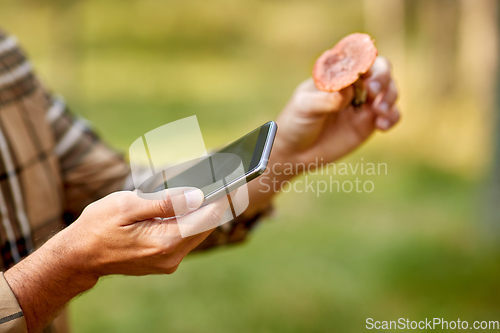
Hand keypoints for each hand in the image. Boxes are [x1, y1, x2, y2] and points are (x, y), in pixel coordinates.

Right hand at [4, 188, 228, 331]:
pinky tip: (192, 202)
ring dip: (205, 209)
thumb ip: (164, 202)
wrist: (79, 256)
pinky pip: (187, 236)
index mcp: (164, 242)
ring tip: (212, 185)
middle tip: (226, 176)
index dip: (222, 195)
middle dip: (217, 200)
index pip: (207, 217)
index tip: (233, 177)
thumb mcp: (127, 206)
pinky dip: (191, 219)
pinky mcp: (165, 260)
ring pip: (199, 230)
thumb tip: (198, 194)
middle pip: (207, 224)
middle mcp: (172, 256)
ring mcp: (169, 261)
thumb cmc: (98, 226)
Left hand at [273, 56, 399, 170]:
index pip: (358, 57)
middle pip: (381, 71)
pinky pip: (391, 115)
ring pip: (390, 91)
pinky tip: (381, 126)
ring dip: (390, 97)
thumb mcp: (305, 108)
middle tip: (373, 92)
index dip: (367, 60)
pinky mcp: (369, 123)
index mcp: (336, 73)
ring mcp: (363, 103)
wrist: (295, 152)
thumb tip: (348, 89)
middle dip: (383, 78)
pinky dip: (392, 117)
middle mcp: (353, 85)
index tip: (365, 72)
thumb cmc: (295, 122)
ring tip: (378, 112)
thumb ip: (326, 99)